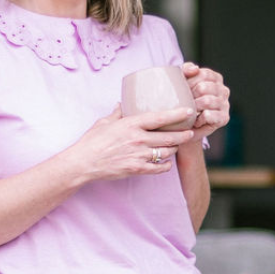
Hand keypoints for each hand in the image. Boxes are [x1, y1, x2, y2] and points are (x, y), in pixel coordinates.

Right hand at [71, 105, 195, 179]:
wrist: (83, 163)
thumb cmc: (92, 141)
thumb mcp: (105, 122)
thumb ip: (117, 113)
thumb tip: (121, 104)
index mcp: (131, 124)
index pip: (160, 118)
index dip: (177, 114)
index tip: (189, 111)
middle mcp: (138, 139)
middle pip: (168, 137)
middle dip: (183, 135)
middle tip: (190, 132)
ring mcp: (139, 155)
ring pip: (166, 152)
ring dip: (173, 149)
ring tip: (177, 145)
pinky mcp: (137, 169)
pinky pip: (158, 168)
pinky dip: (165, 165)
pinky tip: (166, 162)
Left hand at [182, 62, 229, 141]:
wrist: (187, 126)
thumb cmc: (185, 101)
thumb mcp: (183, 82)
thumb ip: (187, 70)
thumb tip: (195, 68)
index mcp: (216, 78)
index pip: (204, 74)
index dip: (190, 81)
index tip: (182, 89)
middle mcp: (223, 90)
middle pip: (204, 87)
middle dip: (191, 95)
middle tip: (185, 103)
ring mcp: (225, 104)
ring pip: (207, 101)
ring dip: (194, 108)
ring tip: (189, 112)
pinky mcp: (224, 118)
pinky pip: (209, 115)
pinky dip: (199, 119)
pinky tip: (195, 121)